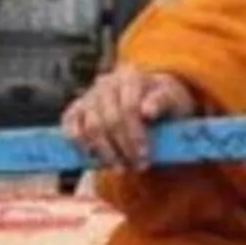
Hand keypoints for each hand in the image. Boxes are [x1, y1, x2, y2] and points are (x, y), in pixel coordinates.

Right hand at [61, 67, 197, 170]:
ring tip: (120, 168)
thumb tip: (148, 111)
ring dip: (105, 153)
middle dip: (123, 148)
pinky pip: (71, 128)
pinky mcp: (76, 109)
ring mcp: (89, 95)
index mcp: (130, 76)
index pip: (129, 108)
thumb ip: (164, 102)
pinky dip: (80, 146)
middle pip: (109, 120)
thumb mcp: (174, 100)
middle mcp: (106, 82)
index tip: (145, 157)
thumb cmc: (165, 103)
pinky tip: (97, 161)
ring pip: (91, 128)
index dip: (136, 136)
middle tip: (136, 167)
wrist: (150, 101)